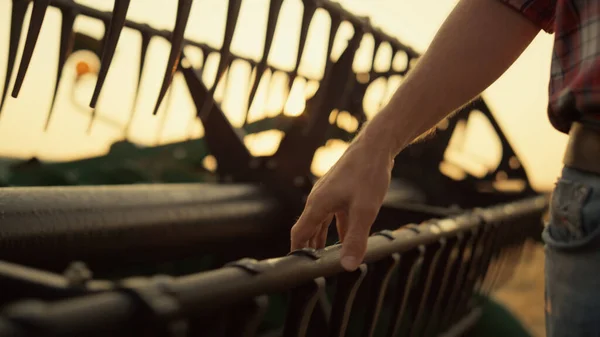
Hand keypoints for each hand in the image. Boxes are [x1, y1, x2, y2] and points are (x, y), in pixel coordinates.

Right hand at [290, 138, 393, 270]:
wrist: (376, 146)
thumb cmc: (368, 173)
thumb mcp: (364, 210)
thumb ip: (355, 239)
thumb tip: (347, 265)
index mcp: (317, 204)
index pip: (299, 233)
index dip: (297, 252)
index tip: (297, 269)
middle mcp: (318, 199)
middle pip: (307, 229)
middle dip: (309, 249)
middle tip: (312, 268)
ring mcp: (329, 194)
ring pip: (320, 223)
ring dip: (322, 240)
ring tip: (325, 259)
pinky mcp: (340, 191)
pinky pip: (333, 215)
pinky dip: (336, 230)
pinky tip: (346, 241)